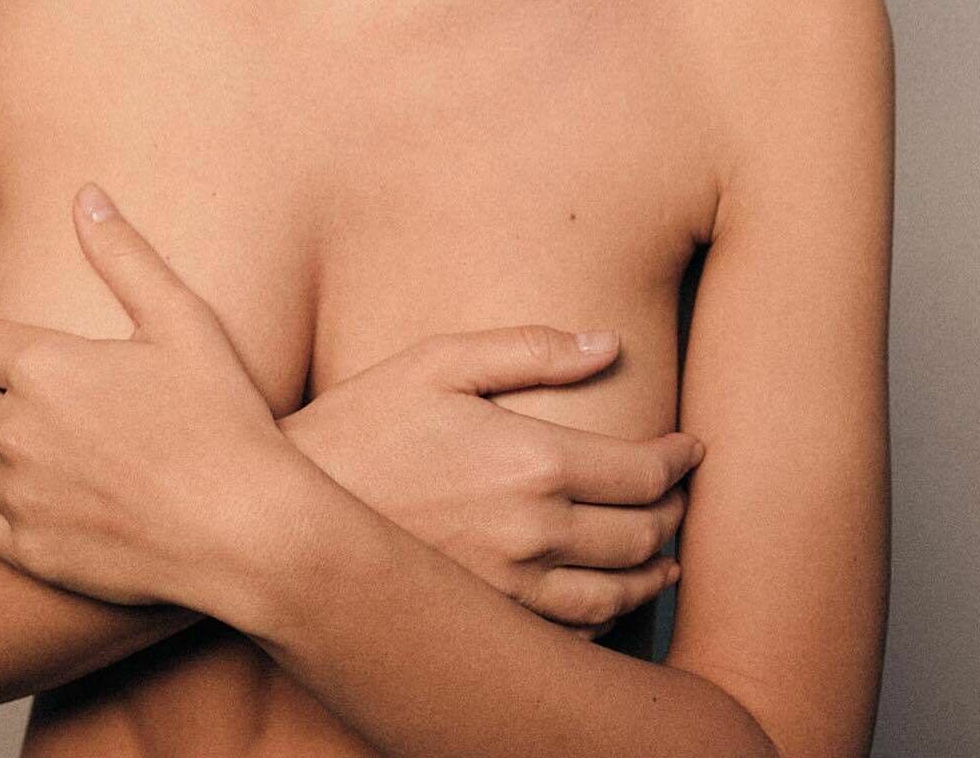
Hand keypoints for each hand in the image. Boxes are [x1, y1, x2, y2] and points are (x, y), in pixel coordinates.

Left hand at [0, 183, 304, 618]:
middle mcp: (18, 432)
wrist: (245, 530)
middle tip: (1, 386)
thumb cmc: (222, 417)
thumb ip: (125, 255)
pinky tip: (34, 496)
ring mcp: (22, 499)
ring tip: (17, 441)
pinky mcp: (32, 554)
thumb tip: (87, 196)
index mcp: (45, 368)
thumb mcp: (183, 319)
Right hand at [280, 329, 700, 640]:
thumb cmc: (362, 424)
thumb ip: (530, 348)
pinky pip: (571, 636)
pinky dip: (604, 620)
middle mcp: (535, 533)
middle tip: (680, 498)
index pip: (642, 470)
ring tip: (662, 559)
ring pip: (616, 595)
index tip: (690, 450)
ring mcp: (512, 590)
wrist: (289, 514)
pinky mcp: (486, 625)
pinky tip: (604, 600)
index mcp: (533, 460)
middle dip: (672, 514)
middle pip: (641, 535)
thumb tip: (608, 343)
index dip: (679, 461)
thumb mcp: (439, 361)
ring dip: (650, 575)